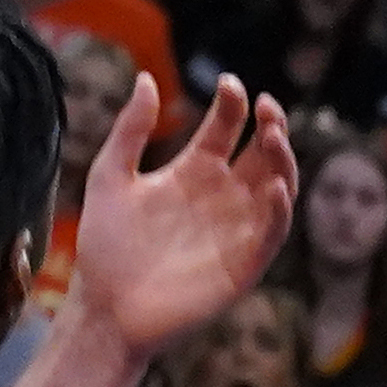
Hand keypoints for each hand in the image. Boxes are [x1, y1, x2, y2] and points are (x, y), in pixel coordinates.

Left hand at [61, 73, 299, 358]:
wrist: (104, 309)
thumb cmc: (104, 247)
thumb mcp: (110, 177)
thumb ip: (130, 130)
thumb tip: (145, 77)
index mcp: (192, 171)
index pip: (226, 126)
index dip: (233, 103)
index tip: (229, 84)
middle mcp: (221, 195)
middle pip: (261, 151)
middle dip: (271, 126)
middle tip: (266, 106)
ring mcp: (236, 228)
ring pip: (276, 184)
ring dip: (282, 160)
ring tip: (272, 136)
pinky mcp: (244, 263)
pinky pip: (273, 231)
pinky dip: (280, 208)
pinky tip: (273, 185)